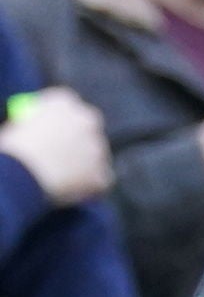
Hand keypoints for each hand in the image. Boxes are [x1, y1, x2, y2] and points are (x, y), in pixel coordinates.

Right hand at [1, 90, 113, 207]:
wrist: (18, 173)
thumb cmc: (9, 149)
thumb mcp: (14, 128)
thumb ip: (30, 125)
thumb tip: (32, 133)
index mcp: (62, 102)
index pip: (64, 108)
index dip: (55, 124)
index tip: (47, 135)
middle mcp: (86, 118)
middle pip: (85, 128)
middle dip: (75, 142)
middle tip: (58, 159)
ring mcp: (97, 145)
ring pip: (93, 155)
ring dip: (82, 165)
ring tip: (58, 181)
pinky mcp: (101, 172)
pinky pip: (98, 181)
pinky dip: (87, 188)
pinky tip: (69, 194)